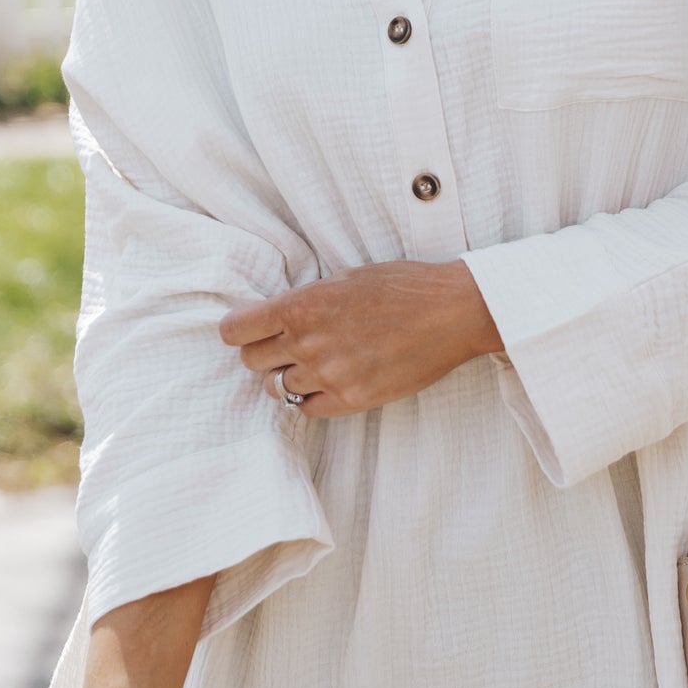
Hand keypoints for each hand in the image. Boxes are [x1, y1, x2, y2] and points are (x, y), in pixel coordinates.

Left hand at [219, 258, 501, 417]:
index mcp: (303, 306)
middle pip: (252, 362)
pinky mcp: (353, 400)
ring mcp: (330, 375)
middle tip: (288, 345)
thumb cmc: (403, 287)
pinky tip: (331, 381)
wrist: (451, 312)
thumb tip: (275, 318)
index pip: (236, 331)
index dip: (240, 331)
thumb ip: (305, 301)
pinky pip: (307, 409)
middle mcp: (309, 343)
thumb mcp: (344, 277)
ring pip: (277, 388)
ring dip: (290, 376)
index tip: (251, 330)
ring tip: (317, 362)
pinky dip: (312, 397)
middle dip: (265, 353)